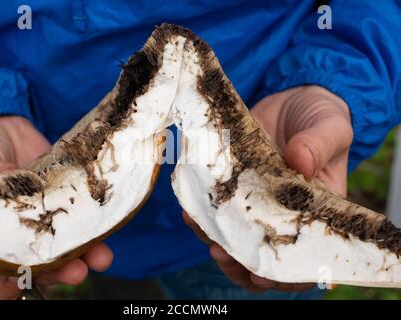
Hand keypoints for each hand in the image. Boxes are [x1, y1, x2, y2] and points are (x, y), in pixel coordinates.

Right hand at [0, 116, 112, 298]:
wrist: (6, 127)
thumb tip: (13, 182)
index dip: (0, 287)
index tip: (18, 280)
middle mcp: (15, 238)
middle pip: (33, 271)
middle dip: (55, 274)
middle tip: (74, 272)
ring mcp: (42, 225)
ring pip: (62, 255)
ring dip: (83, 260)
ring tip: (100, 259)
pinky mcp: (65, 208)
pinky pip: (81, 227)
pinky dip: (96, 234)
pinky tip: (108, 235)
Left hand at [184, 85, 352, 292]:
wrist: (293, 102)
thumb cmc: (321, 119)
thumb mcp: (331, 128)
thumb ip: (319, 144)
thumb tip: (301, 162)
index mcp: (313, 213)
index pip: (300, 257)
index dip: (281, 275)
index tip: (259, 275)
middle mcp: (280, 214)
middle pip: (260, 255)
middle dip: (238, 263)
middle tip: (221, 254)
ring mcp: (254, 201)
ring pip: (232, 236)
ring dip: (214, 240)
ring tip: (201, 229)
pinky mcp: (233, 186)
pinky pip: (214, 208)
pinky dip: (200, 214)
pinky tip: (189, 210)